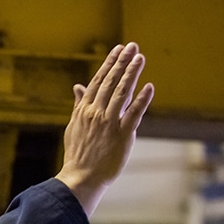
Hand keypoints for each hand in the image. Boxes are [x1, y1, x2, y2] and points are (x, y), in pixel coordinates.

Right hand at [55, 42, 153, 215]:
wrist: (81, 177)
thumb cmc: (78, 153)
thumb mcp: (74, 126)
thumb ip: (79, 104)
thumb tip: (77, 87)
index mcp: (84, 110)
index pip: (98, 81)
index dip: (109, 64)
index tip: (118, 49)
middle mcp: (96, 113)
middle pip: (111, 82)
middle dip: (122, 63)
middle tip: (132, 46)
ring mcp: (109, 123)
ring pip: (122, 93)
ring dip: (132, 74)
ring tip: (140, 58)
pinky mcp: (122, 135)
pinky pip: (134, 114)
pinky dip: (142, 99)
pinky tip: (149, 86)